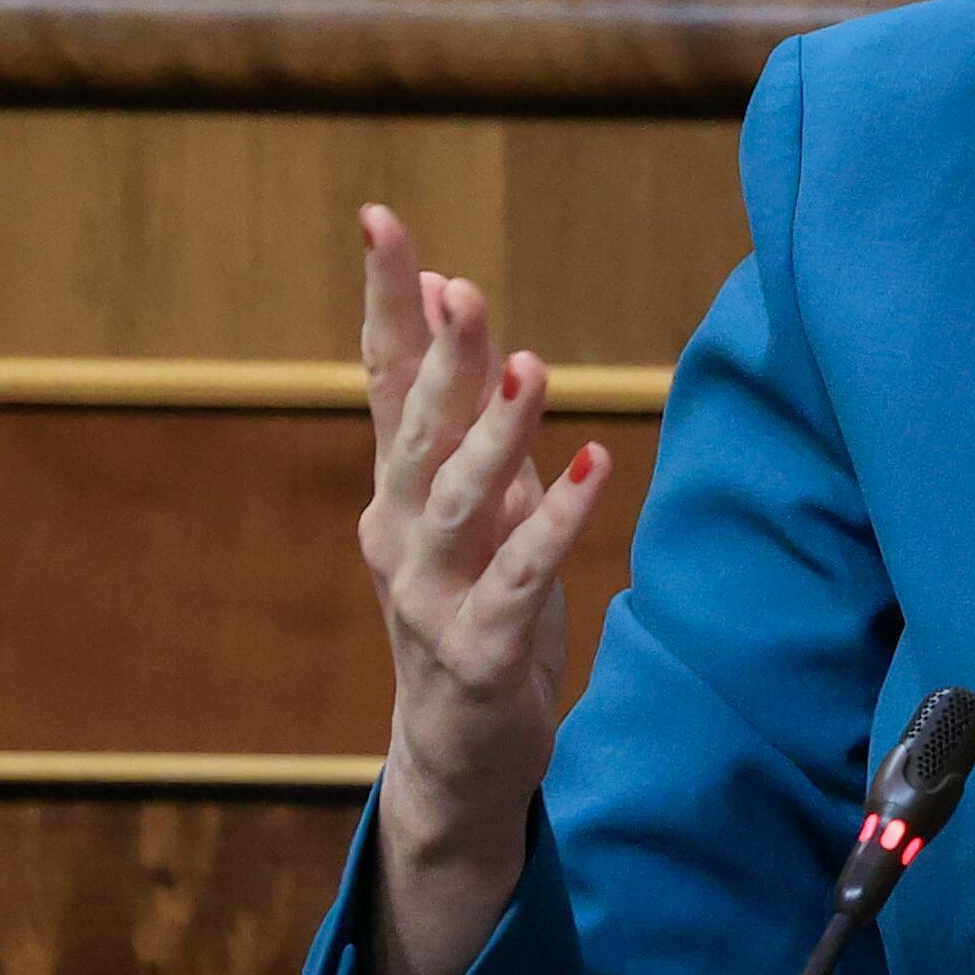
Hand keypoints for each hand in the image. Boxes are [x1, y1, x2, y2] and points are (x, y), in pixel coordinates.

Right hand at [355, 203, 609, 974]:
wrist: (457, 754)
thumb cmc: (471, 607)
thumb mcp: (467, 501)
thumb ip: (457, 409)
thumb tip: (446, 295)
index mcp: (394, 488)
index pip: (385, 377)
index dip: (384, 299)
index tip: (380, 220)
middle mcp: (398, 533)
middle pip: (415, 429)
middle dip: (440, 356)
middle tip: (463, 288)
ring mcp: (430, 595)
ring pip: (458, 501)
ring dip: (495, 434)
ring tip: (532, 368)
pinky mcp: (476, 650)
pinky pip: (520, 576)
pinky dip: (556, 521)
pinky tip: (594, 466)